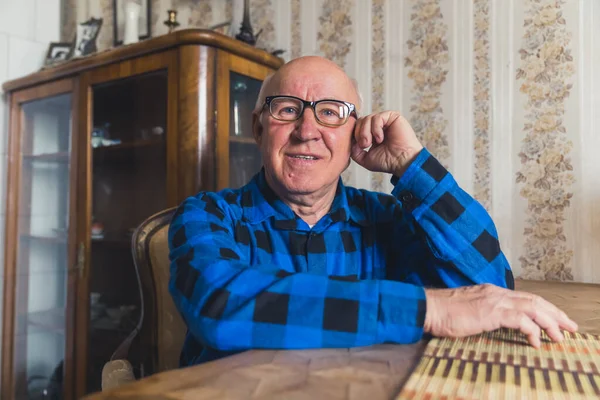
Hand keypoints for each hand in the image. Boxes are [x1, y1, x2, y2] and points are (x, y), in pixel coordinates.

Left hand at [350, 111, 423, 176]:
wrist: (402, 162)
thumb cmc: (388, 162)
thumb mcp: (364, 158)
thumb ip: (354, 150)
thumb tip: (349, 141)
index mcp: (372, 134)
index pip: (357, 127)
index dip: (354, 134)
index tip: (357, 145)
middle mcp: (379, 126)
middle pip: (360, 121)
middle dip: (358, 133)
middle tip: (364, 145)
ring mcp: (386, 121)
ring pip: (367, 118)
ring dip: (366, 132)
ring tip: (371, 143)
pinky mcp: (393, 117)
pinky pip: (377, 117)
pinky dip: (376, 128)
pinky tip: (380, 138)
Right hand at [423, 284, 577, 347]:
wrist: (429, 308)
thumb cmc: (443, 312)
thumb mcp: (468, 309)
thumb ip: (484, 312)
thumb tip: (494, 321)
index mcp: (491, 291)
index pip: (525, 297)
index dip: (543, 307)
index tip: (555, 319)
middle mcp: (496, 292)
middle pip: (534, 300)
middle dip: (554, 313)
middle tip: (569, 326)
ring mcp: (494, 300)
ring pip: (532, 308)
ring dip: (549, 322)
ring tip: (559, 336)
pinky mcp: (491, 312)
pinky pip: (521, 320)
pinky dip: (532, 330)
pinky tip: (536, 341)